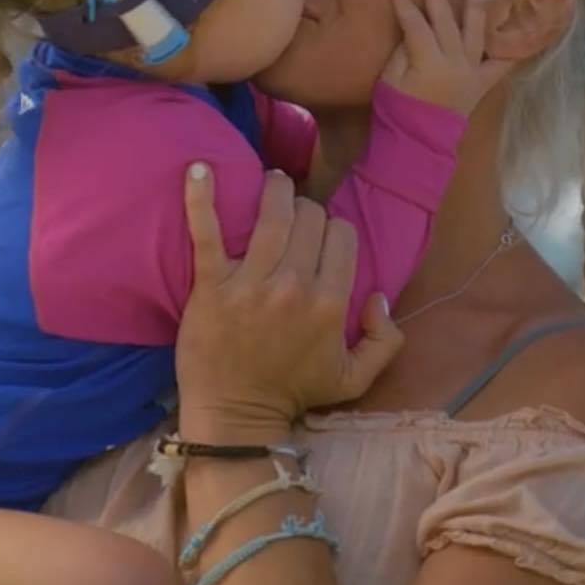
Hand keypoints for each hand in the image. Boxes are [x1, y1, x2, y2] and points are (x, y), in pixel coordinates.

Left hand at [174, 166, 402, 442]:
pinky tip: (199, 168)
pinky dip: (200, 197)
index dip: (333, 228)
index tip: (319, 234)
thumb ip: (386, 339)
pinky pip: (205, 232)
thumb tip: (378, 296)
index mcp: (330, 303)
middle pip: (309, 218)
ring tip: (272, 181)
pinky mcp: (211, 286)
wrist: (236, 416)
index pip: (342, 235)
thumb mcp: (355, 378)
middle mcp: (294, 287)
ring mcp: (251, 284)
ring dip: (275, 188)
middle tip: (293, 214)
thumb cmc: (292, 393)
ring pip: (271, 214)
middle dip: (306, 209)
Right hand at [383, 0, 511, 114]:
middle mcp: (455, 63)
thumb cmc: (397, 112)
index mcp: (428, 62)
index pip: (416, 25)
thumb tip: (412, 29)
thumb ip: (402, 52)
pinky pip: (500, 64)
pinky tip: (519, 32)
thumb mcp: (389, 81)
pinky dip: (509, 48)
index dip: (406, 6)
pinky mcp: (482, 83)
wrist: (418, 142)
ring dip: (477, 6)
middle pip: (446, 22)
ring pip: (476, 33)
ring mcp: (472, 72)